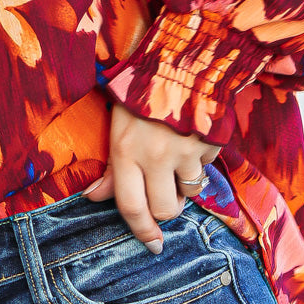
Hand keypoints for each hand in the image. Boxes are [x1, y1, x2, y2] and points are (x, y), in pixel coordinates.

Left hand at [85, 106, 219, 251]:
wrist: (181, 58)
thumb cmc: (141, 92)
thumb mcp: (117, 125)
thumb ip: (110, 166)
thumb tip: (93, 197)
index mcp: (125, 151)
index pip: (131, 206)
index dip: (141, 231)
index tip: (152, 245)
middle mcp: (154, 156)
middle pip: (164, 209)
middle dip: (166, 208)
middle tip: (164, 191)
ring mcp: (185, 151)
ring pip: (189, 193)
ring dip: (184, 186)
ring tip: (177, 161)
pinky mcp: (209, 144)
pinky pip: (207, 169)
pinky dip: (201, 163)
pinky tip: (191, 140)